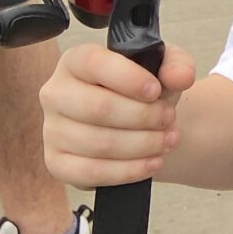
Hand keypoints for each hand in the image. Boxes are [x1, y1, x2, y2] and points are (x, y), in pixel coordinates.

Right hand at [41, 41, 196, 185]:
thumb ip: (177, 65)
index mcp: (75, 60)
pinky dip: (127, 171)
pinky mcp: (56, 162)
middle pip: (98, 108)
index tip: (156, 90)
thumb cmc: (144, 89)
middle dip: (142, 116)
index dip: (128, 78)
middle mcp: (56, 93)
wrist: (138, 122)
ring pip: (98, 144)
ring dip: (142, 145)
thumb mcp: (164, 67)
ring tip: (167, 140)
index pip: (94, 63)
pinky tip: (152, 163)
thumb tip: (180, 76)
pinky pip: (90, 172)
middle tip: (168, 118)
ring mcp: (52, 130)